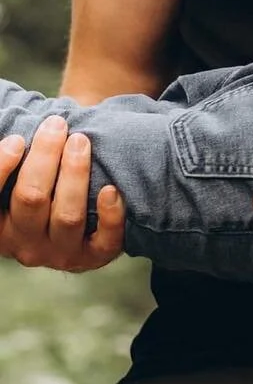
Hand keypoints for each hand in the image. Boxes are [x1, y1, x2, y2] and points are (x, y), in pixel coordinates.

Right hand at [0, 118, 124, 271]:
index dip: (1, 168)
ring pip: (67, 216)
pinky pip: (104, 241)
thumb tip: (16, 136)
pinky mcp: (94, 257)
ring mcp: (60, 254)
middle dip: (45, 158)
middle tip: (57, 126)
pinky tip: (111, 190)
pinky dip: (110, 216)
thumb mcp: (22, 181)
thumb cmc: (45, 187)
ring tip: (81, 141)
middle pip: (31, 200)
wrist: (82, 225)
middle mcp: (24, 245)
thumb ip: (18, 165)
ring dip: (75, 175)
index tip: (19, 139)